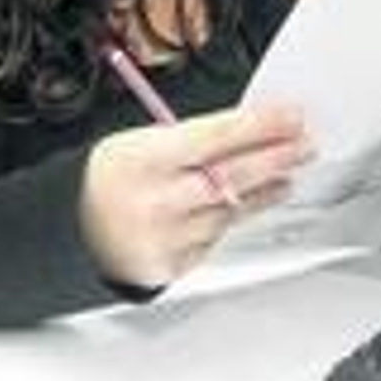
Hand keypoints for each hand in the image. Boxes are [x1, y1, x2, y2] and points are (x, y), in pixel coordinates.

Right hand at [79, 105, 310, 290]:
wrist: (76, 230)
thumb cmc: (111, 177)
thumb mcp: (139, 141)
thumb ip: (189, 139)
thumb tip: (246, 129)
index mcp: (145, 158)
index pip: (216, 137)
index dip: (260, 125)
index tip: (290, 115)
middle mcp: (158, 200)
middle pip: (233, 175)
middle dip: (277, 156)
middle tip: (304, 143)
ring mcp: (168, 238)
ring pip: (231, 208)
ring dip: (264, 189)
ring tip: (286, 172)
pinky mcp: (175, 265)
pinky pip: (216, 236)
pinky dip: (231, 216)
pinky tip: (247, 202)